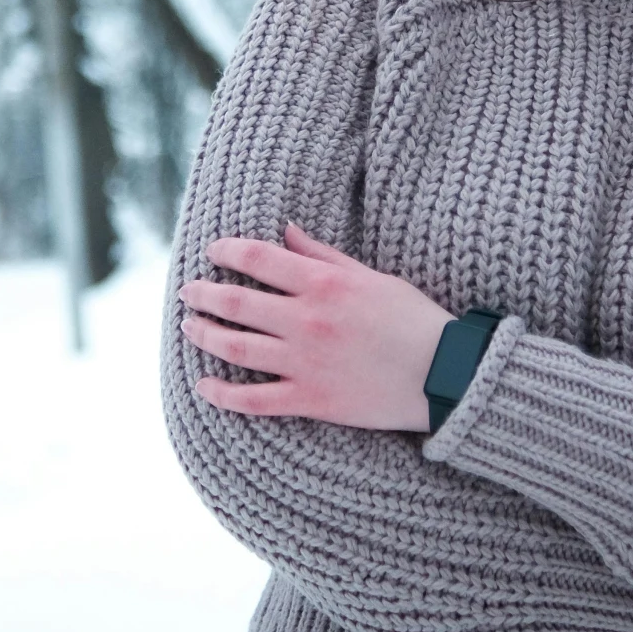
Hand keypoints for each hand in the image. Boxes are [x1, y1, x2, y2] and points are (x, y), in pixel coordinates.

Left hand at [180, 224, 453, 430]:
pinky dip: (222, 394)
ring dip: (204, 335)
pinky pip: (253, 400)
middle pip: (235, 302)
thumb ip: (322, 256)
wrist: (444, 373)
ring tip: (190, 327)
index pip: (257, 258)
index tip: (212, 251)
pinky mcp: (310, 400)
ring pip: (235, 348)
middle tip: (188, 291)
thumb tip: (286, 231)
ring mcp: (304, 362)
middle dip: (203, 294)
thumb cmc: (414, 319)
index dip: (226, 251)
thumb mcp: (371, 276)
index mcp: (323, 284)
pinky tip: (203, 386)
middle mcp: (306, 320)